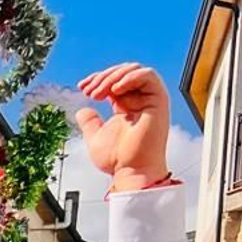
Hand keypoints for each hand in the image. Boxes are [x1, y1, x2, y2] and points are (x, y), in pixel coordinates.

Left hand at [76, 66, 171, 192]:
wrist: (130, 171)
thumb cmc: (117, 160)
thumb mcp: (95, 137)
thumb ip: (90, 122)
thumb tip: (82, 111)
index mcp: (126, 105)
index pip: (114, 81)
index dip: (97, 79)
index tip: (82, 87)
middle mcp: (139, 100)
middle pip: (122, 72)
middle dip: (102, 77)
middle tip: (89, 91)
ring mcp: (150, 99)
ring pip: (134, 70)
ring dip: (113, 77)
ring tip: (98, 92)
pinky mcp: (159, 101)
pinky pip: (149, 76)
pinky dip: (130, 77)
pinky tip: (115, 90)